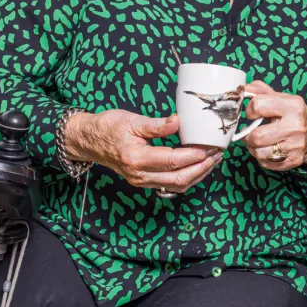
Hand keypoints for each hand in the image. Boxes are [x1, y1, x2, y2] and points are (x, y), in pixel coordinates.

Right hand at [65, 110, 221, 193]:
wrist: (89, 140)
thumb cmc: (108, 128)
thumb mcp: (132, 120)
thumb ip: (157, 124)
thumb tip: (179, 121)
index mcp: (136, 159)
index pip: (173, 161)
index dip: (194, 155)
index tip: (209, 146)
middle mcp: (139, 175)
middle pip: (179, 178)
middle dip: (202, 167)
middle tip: (217, 154)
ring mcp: (142, 181)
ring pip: (177, 185)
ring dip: (198, 174)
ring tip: (213, 160)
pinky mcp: (144, 181)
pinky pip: (171, 185)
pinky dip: (188, 178)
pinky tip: (198, 167)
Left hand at [243, 81, 306, 170]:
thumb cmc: (295, 115)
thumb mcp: (283, 98)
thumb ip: (261, 91)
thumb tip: (242, 89)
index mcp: (292, 106)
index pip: (258, 106)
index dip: (249, 110)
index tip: (252, 113)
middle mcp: (295, 127)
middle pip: (257, 136)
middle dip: (247, 135)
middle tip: (249, 132)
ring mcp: (295, 146)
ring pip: (259, 152)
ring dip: (253, 148)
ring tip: (257, 142)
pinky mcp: (293, 160)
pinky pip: (266, 163)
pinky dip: (261, 157)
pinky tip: (266, 149)